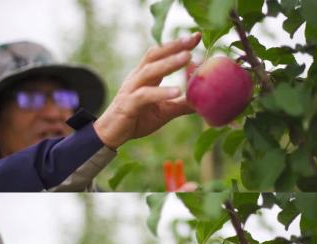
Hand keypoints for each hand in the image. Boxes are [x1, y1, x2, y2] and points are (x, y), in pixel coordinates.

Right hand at [93, 33, 201, 148]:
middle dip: (174, 46)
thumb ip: (182, 104)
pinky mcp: (128, 104)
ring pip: (150, 71)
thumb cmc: (136, 119)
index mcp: (145, 76)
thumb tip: (205, 100)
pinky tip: (176, 91)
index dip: (177, 44)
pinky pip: (145, 95)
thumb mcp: (164, 111)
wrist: (110, 134)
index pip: (160, 54)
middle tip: (193, 39)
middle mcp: (137, 78)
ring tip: (188, 57)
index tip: (196, 36)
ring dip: (169, 63)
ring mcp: (131, 90)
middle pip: (154, 55)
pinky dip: (161, 92)